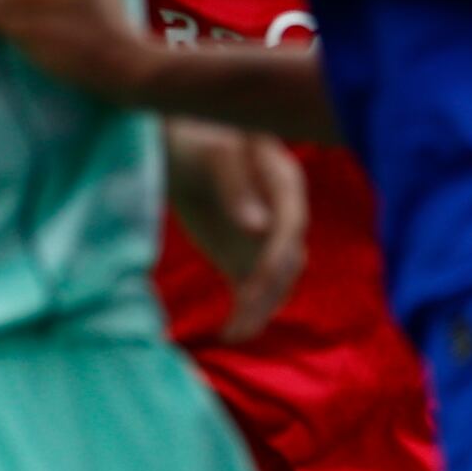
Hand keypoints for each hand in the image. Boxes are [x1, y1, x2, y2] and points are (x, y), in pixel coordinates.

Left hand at [163, 118, 309, 338]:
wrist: (181, 145)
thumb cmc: (198, 136)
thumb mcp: (214, 153)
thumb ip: (236, 185)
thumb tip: (259, 228)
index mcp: (285, 182)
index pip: (291, 224)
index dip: (275, 253)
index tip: (252, 280)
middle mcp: (286, 214)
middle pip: (287, 260)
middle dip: (267, 290)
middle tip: (240, 317)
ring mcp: (268, 239)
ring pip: (277, 282)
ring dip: (259, 309)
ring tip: (233, 334)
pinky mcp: (247, 258)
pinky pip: (254, 290)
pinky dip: (245, 313)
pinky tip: (227, 334)